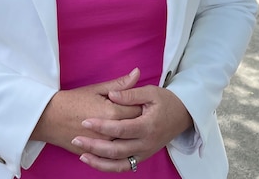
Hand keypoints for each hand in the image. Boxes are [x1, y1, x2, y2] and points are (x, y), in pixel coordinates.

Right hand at [31, 68, 142, 153]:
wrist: (49, 118)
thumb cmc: (72, 100)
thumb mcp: (96, 89)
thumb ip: (120, 84)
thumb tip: (137, 73)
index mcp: (112, 112)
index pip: (138, 110)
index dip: (140, 105)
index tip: (139, 102)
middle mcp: (110, 131)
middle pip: (135, 127)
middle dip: (137, 120)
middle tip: (134, 113)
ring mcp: (103, 145)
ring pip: (126, 141)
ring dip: (129, 134)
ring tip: (125, 124)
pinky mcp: (96, 154)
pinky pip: (115, 154)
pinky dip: (119, 146)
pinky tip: (117, 138)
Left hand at [72, 78, 193, 172]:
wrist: (182, 115)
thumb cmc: (165, 101)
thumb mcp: (150, 92)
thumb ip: (130, 93)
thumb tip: (111, 94)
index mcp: (148, 125)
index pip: (121, 129)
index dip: (102, 126)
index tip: (85, 121)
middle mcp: (146, 143)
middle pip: (117, 149)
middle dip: (94, 146)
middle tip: (76, 139)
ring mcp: (145, 153)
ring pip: (119, 163)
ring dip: (99, 161)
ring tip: (82, 154)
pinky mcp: (142, 157)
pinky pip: (123, 167)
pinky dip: (108, 167)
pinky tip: (94, 161)